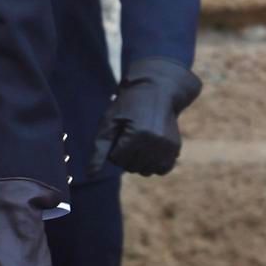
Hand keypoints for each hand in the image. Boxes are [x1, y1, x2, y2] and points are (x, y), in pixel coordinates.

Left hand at [88, 57, 203, 176]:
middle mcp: (155, 142)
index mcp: (137, 134)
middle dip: (125, 155)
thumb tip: (90, 175)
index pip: (116, 158)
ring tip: (139, 143)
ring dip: (139, 162)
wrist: (156, 90)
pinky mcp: (176, 148)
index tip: (118, 132)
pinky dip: (154, 164)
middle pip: (131, 167)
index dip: (113, 147)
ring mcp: (167, 146)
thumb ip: (99, 149)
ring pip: (146, 171)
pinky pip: (162, 169)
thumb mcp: (109, 121)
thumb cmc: (127, 106)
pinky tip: (150, 150)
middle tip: (128, 135)